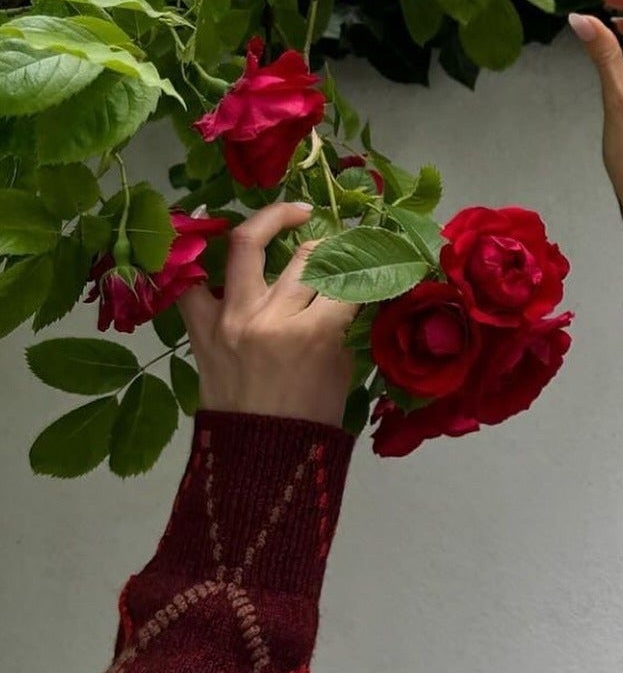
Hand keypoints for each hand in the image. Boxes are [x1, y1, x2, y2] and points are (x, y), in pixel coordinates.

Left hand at [176, 201, 360, 428]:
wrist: (258, 458)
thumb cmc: (309, 421)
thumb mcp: (342, 371)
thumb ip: (342, 325)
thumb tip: (350, 287)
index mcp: (313, 334)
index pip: (349, 282)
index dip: (372, 267)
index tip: (382, 258)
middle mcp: (270, 317)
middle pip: (307, 256)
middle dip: (333, 244)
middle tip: (343, 242)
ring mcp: (230, 317)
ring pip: (249, 245)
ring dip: (274, 220)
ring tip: (294, 214)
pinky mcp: (200, 326)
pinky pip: (190, 280)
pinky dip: (198, 257)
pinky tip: (211, 233)